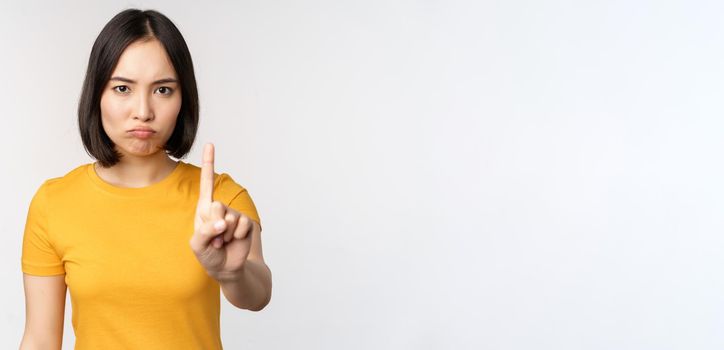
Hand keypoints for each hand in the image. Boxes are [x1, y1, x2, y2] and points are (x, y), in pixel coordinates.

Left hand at [189, 143, 254, 280]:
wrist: (228, 268)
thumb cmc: (209, 255)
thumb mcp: (198, 245)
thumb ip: (206, 232)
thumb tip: (223, 223)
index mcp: (204, 209)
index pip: (206, 183)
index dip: (209, 163)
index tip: (210, 144)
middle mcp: (218, 208)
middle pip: (216, 206)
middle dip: (213, 226)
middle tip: (215, 239)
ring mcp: (232, 215)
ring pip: (229, 218)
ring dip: (225, 235)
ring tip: (223, 242)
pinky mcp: (245, 223)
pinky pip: (242, 225)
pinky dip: (237, 236)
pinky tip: (234, 241)